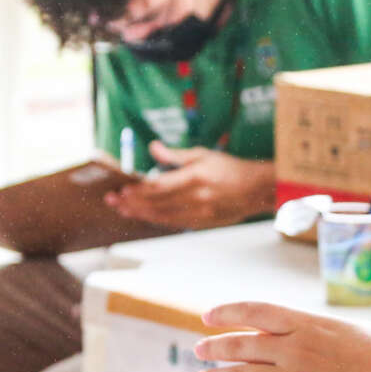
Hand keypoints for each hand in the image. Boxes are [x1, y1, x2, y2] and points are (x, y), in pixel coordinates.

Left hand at [106, 145, 274, 229]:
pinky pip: (173, 223)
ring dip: (140, 214)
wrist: (258, 189)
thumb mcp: (203, 154)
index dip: (137, 190)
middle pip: (156, 204)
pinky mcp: (202, 223)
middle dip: (131, 203)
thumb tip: (153, 148)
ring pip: (162, 216)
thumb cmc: (231, 168)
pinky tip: (145, 216)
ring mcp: (199, 213)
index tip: (122, 190)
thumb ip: (175, 155)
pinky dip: (156, 220)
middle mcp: (196, 198)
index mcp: (195, 177)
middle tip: (112, 201)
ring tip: (123, 210)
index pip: (158, 187)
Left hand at [193, 300, 370, 371]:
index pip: (256, 311)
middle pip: (242, 344)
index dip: (228, 313)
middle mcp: (298, 348)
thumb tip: (298, 336)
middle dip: (215, 347)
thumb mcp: (350, 334)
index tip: (209, 316)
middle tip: (199, 351)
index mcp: (310, 324)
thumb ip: (318, 334)